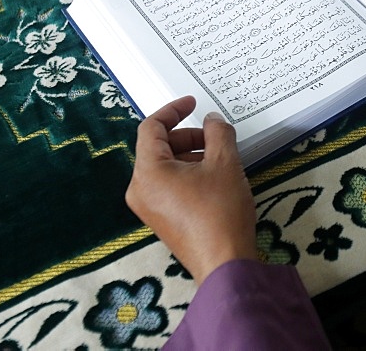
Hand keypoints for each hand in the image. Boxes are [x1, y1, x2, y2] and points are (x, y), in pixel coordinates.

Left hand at [126, 96, 256, 284]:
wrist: (224, 263)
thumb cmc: (221, 212)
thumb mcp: (225, 163)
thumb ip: (218, 133)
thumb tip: (213, 121)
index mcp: (148, 172)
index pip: (151, 128)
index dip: (173, 110)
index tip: (193, 103)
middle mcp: (140, 189)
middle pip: (158, 147)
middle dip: (187, 136)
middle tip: (215, 137)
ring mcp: (148, 207)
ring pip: (164, 166)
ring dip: (190, 154)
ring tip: (220, 158)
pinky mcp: (160, 219)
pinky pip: (168, 184)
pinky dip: (187, 173)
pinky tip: (213, 178)